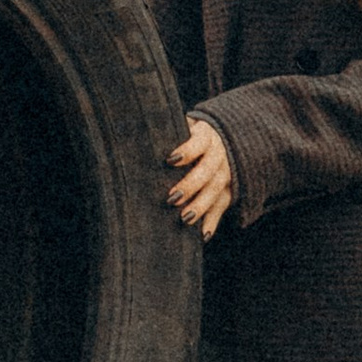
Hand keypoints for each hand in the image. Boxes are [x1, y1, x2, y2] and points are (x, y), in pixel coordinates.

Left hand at [168, 116, 235, 238]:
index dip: (187, 151)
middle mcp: (219, 154)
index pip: (199, 141)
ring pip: (216, 189)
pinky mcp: (228, 189)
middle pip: (208, 170)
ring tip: (184, 219)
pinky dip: (213, 221)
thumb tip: (133, 140)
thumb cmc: (189, 135)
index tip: (170, 159)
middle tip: (172, 198)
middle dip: (191, 185)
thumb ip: (166, 133)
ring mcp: (226, 172)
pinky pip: (222, 206)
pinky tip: (202, 235)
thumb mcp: (182, 127)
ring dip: (201, 206)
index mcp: (206, 135)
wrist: (222, 137)